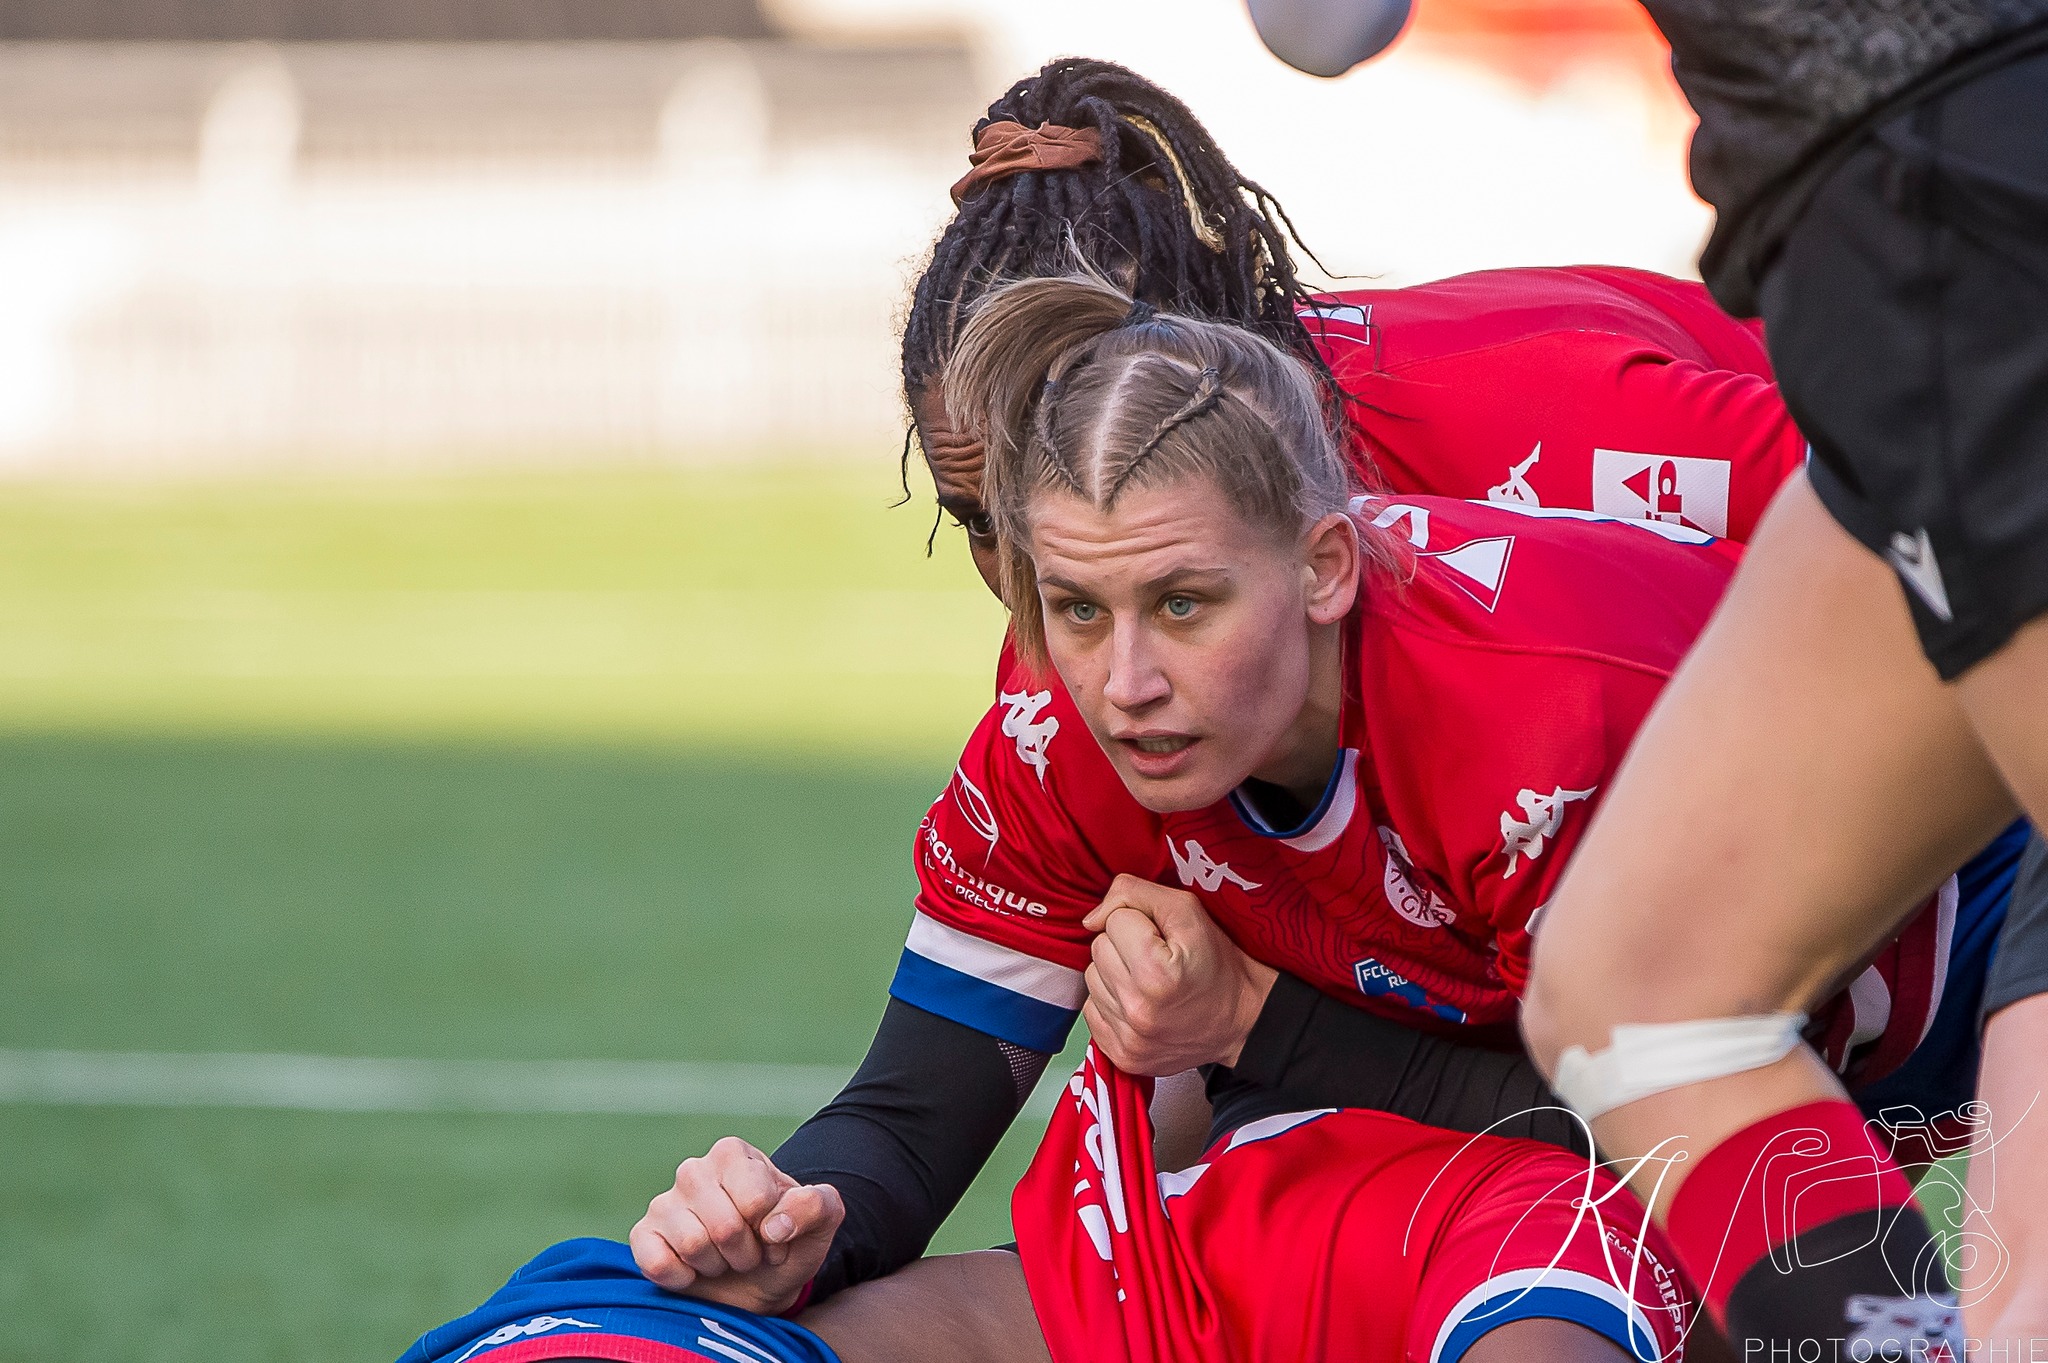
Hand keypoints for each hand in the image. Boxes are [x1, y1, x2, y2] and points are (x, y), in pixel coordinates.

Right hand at [630, 1136, 844, 1315]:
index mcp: (734, 1154)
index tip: (774, 1233)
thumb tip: (775, 1225)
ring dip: (718, 1266)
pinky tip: (693, 1270)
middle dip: (746, 1252)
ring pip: (694, 1245)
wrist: (757, 1282)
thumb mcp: (820, 1222)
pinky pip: (657, 1263)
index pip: (756, 1199)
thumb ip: (816, 1207)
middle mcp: (694, 1169)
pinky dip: (683, 1279)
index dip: (773, 1229)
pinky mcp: (643, 1235)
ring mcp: (664, 1202)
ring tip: (723, 1258)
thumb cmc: (787, 1242)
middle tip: (748, 1251)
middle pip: (725, 1226)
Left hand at [1081, 874, 1278, 1074]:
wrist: (1241, 1020)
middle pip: (1098, 949)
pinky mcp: (1121, 1056)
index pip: (1114, 921)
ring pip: (1092, 978)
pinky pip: (1092, 1010)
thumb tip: (1092, 918)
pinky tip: (1140, 1003)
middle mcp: (1138, 1011)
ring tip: (1149, 981)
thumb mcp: (1188, 910)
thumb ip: (1135, 893)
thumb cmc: (1217, 964)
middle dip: (1124, 946)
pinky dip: (1112, 1002)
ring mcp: (1128, 1039)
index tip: (1165, 940)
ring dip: (1116, 974)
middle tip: (1157, 959)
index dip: (1140, 922)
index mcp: (1156, 974)